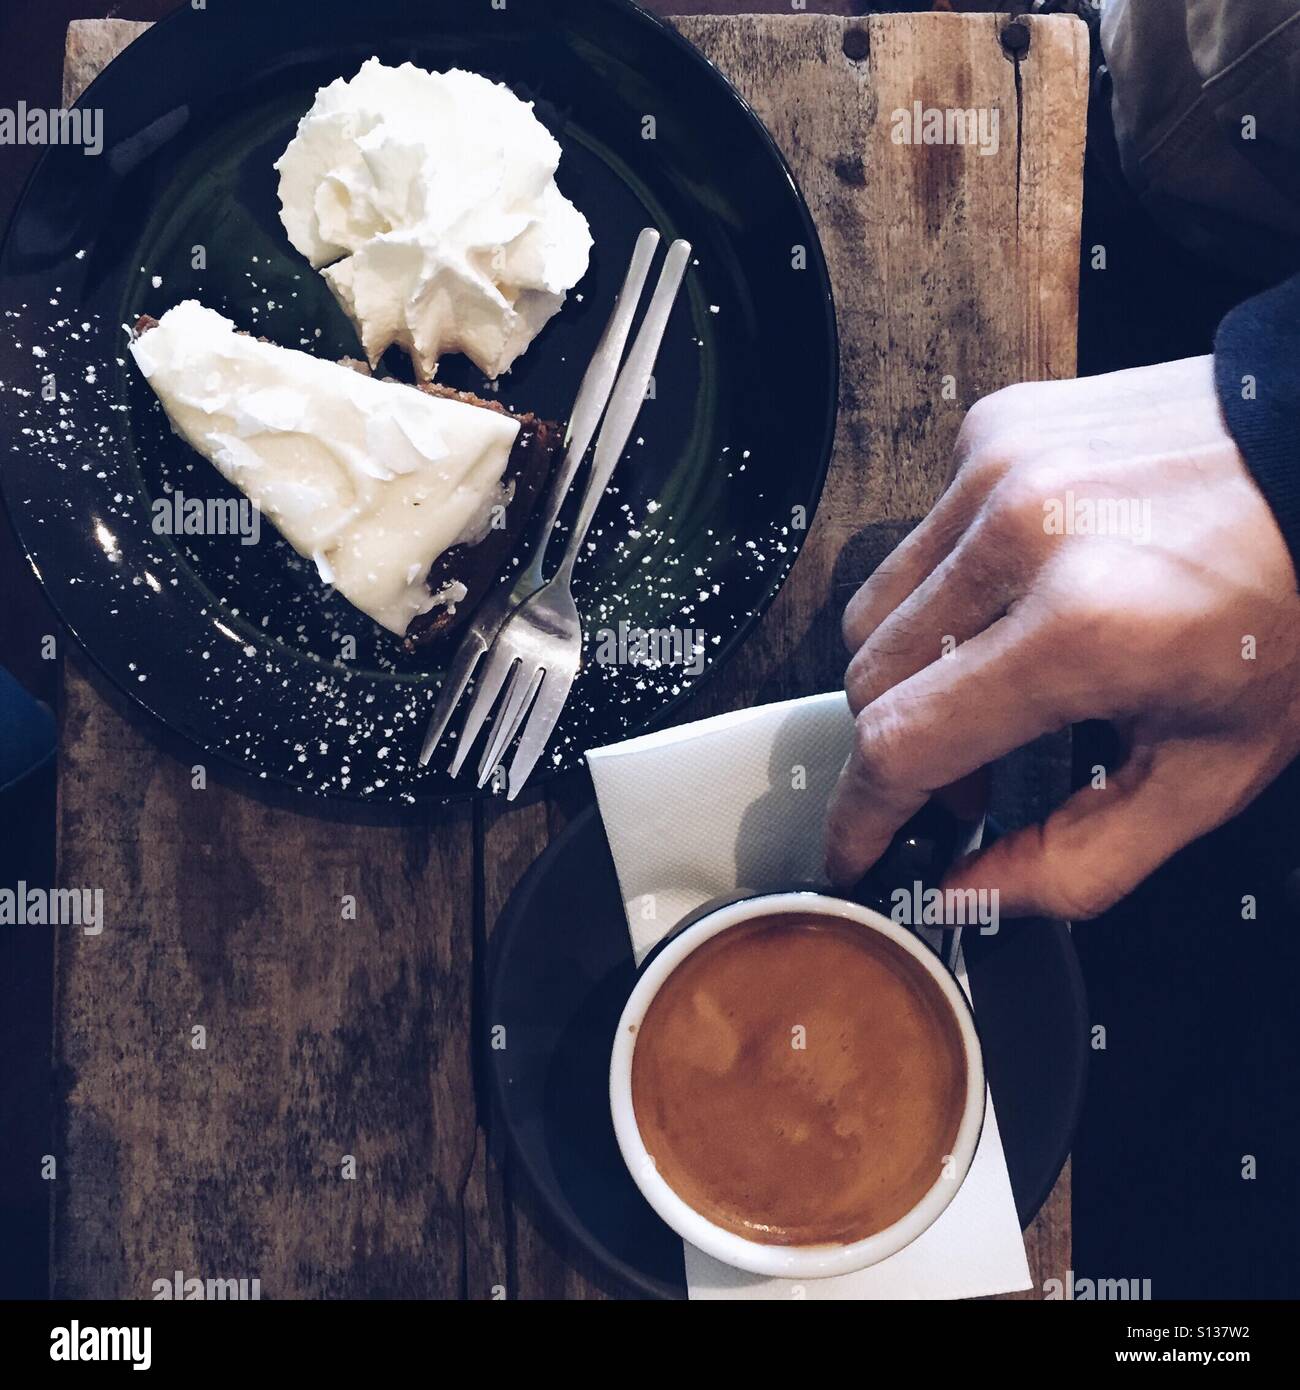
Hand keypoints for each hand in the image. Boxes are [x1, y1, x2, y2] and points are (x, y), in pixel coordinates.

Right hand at [825, 355, 1299, 918]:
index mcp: (1082, 628)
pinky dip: (946, 588)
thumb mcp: (1210, 769)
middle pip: (870, 676)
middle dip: (901, 747)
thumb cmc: (1291, 613)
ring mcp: (999, 467)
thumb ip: (1079, 857)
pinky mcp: (995, 427)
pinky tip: (1017, 594)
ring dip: (911, 668)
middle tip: (967, 776)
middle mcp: (1022, 533)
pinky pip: (918, 538)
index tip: (852, 848)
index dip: (861, 814)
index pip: (901, 741)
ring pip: (874, 606)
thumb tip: (966, 889)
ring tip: (989, 686)